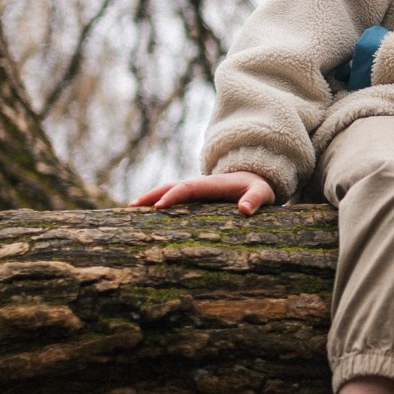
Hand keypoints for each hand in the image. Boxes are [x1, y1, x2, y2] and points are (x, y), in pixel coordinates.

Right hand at [130, 171, 276, 214]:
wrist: (256, 179)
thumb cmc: (259, 188)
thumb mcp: (262, 193)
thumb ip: (255, 199)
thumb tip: (245, 210)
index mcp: (213, 184)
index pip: (189, 188)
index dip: (174, 196)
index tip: (159, 206)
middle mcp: (200, 184)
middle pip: (172, 186)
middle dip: (152, 194)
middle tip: (132, 207)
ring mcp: (196, 190)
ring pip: (169, 190)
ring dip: (150, 197)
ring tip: (131, 209)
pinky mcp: (195, 196)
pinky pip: (173, 197)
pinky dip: (157, 202)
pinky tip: (145, 214)